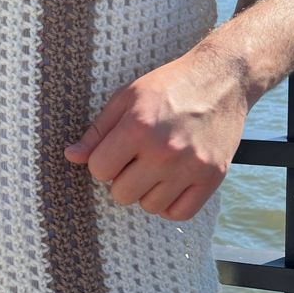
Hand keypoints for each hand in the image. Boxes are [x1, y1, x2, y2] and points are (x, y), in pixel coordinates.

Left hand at [63, 48, 248, 220]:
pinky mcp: (213, 177)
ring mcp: (191, 166)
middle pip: (121, 194)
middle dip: (122, 178)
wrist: (222, 79)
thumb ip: (97, 131)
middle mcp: (164, 151)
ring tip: (155, 167)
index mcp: (137, 127)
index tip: (116, 150)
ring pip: (149, 206)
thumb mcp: (126, 97)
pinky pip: (180, 213)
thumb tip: (71, 157)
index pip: (99, 170)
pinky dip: (171, 204)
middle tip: (136, 159)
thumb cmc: (169, 85)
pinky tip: (170, 183)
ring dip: (146, 191)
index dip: (103, 161)